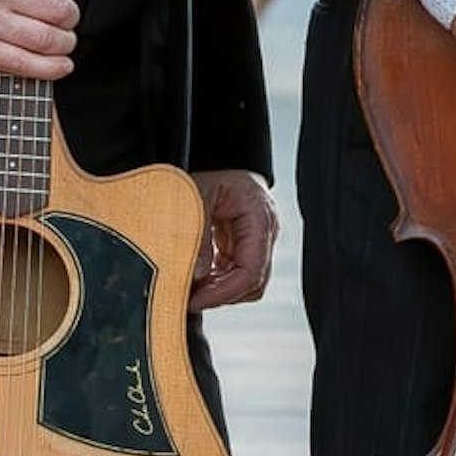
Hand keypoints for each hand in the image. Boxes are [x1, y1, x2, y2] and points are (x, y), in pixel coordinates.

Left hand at [187, 168, 277, 309]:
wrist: (213, 156)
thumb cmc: (208, 173)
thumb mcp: (195, 197)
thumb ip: (195, 235)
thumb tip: (198, 276)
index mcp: (260, 216)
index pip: (251, 270)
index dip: (224, 292)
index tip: (196, 300)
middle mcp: (265, 231)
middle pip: (254, 282)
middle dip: (221, 295)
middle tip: (189, 298)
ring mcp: (258, 239)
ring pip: (247, 283)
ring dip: (220, 291)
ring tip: (191, 289)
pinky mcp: (245, 245)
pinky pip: (237, 273)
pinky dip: (219, 282)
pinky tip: (198, 279)